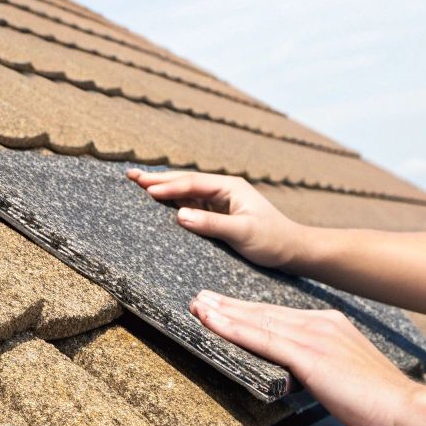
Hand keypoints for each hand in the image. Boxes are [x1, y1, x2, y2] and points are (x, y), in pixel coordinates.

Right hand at [127, 169, 307, 268]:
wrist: (293, 251)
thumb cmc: (272, 241)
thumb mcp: (242, 233)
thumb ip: (211, 224)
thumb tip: (180, 215)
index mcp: (229, 187)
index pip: (192, 184)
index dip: (168, 186)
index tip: (145, 189)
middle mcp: (223, 189)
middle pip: (185, 181)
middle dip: (158, 179)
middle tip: (131, 175)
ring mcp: (220, 201)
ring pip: (186, 191)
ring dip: (163, 187)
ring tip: (138, 183)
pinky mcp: (219, 214)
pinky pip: (191, 204)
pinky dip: (173, 201)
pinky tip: (159, 200)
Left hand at [190, 290, 421, 425]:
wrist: (404, 407)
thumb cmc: (377, 399)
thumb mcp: (343, 372)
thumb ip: (319, 364)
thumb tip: (297, 371)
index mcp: (330, 323)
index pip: (278, 315)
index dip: (247, 310)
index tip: (223, 305)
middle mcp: (320, 323)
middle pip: (263, 312)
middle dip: (229, 305)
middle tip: (199, 299)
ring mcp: (314, 336)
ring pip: (258, 321)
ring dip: (223, 313)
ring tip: (197, 307)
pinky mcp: (309, 355)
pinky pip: (263, 339)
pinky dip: (234, 329)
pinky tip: (213, 323)